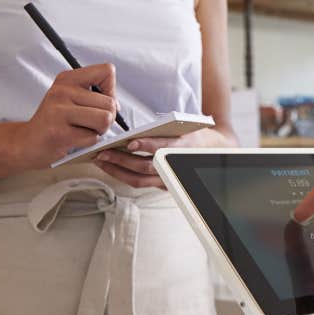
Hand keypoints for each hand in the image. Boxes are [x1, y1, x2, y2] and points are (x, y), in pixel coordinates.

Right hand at [18, 63, 118, 167]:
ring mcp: (59, 111)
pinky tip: (73, 140)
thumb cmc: (54, 121)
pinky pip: (92, 137)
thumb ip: (95, 95)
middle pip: (110, 102)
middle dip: (107, 118)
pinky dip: (88, 142)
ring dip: (100, 131)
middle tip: (89, 124)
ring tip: (83, 131)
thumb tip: (117, 106)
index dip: (111, 90)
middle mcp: (62, 91)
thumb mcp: (70, 98)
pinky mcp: (59, 133)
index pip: (107, 71)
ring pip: (105, 119)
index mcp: (67, 78)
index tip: (99, 102)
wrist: (27, 143)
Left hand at [93, 124, 226, 188]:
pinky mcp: (163, 186)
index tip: (131, 142)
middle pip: (145, 167)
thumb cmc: (193, 136)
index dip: (147, 146)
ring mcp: (168, 179)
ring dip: (117, 171)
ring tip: (101, 160)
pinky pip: (140, 183)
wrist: (212, 153)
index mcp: (183, 148)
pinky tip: (111, 167)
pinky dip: (123, 176)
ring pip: (139, 180)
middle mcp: (174, 166)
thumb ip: (164, 131)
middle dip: (121, 160)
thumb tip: (134, 136)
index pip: (163, 149)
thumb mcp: (184, 128)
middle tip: (103, 153)